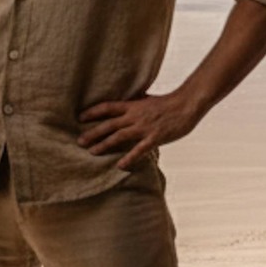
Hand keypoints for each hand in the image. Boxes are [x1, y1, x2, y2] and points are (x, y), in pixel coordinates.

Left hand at [76, 90, 200, 169]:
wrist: (186, 105)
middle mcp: (135, 116)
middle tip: (79, 141)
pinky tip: (119, 165)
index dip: (93, 112)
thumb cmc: (167, 103)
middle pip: (109, 124)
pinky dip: (129, 157)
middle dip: (93, 133)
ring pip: (119, 137)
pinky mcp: (154, 138)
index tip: (80, 118)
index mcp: (133, 105)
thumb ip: (134, 104)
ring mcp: (144, 127)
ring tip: (92, 152)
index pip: (108, 107)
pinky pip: (139, 150)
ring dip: (104, 144)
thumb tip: (124, 105)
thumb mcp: (147, 100)